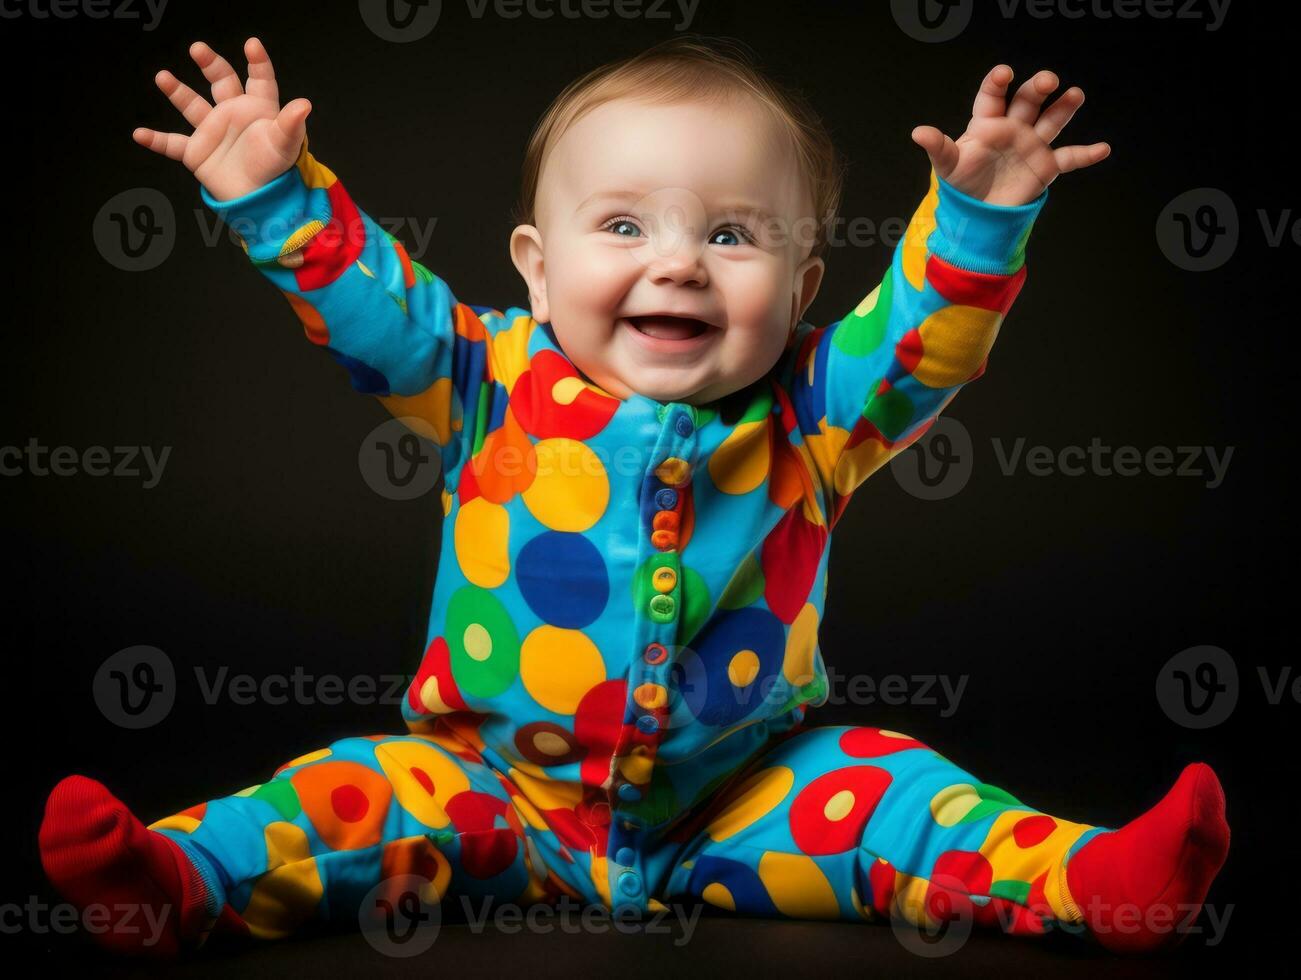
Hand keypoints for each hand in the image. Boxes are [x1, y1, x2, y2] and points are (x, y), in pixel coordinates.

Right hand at [133, 38, 311, 201]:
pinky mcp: (197, 152)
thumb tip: (305, 104)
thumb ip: (292, 124)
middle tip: (198, 49)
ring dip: (177, 91)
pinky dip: (156, 141)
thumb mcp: (285, 145)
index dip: (258, 63)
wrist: (260, 201)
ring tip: (162, 77)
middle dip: (210, 64)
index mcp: (259, 109)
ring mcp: (213, 131)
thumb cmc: (276, 170)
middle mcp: (233, 114)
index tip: (252, 45)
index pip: (259, 80)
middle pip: (221, 81)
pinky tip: (139, 134)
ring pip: (192, 105)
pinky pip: (172, 144)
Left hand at [911, 65, 1109, 206]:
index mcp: (987, 123)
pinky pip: (1069, 158)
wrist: (978, 213)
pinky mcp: (1046, 166)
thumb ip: (938, 146)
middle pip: (1027, 102)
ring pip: (1051, 121)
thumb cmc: (961, 183)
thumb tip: (918, 132)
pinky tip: (1103, 148)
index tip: (1003, 74)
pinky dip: (1086, 155)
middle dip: (1036, 89)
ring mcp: (1032, 145)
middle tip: (1046, 81)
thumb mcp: (947, 165)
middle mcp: (1013, 127)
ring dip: (1064, 108)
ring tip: (1075, 95)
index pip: (992, 96)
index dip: (997, 83)